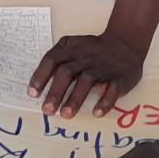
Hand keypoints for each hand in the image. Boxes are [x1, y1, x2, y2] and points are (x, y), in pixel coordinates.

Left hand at [28, 32, 144, 117]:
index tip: (33, 93)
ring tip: (66, 115)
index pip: (52, 60)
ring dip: (75, 98)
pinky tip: (96, 113)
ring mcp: (103, 66)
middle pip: (67, 72)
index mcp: (71, 49)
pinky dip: (104, 101)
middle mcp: (85, 57)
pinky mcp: (119, 77)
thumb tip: (39, 85)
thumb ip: (57, 59)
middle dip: (55, 92)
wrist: (125, 42)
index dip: (41, 76)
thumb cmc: (92, 49)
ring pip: (87, 81)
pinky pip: (112, 89)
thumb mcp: (73, 45)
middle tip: (47, 111)